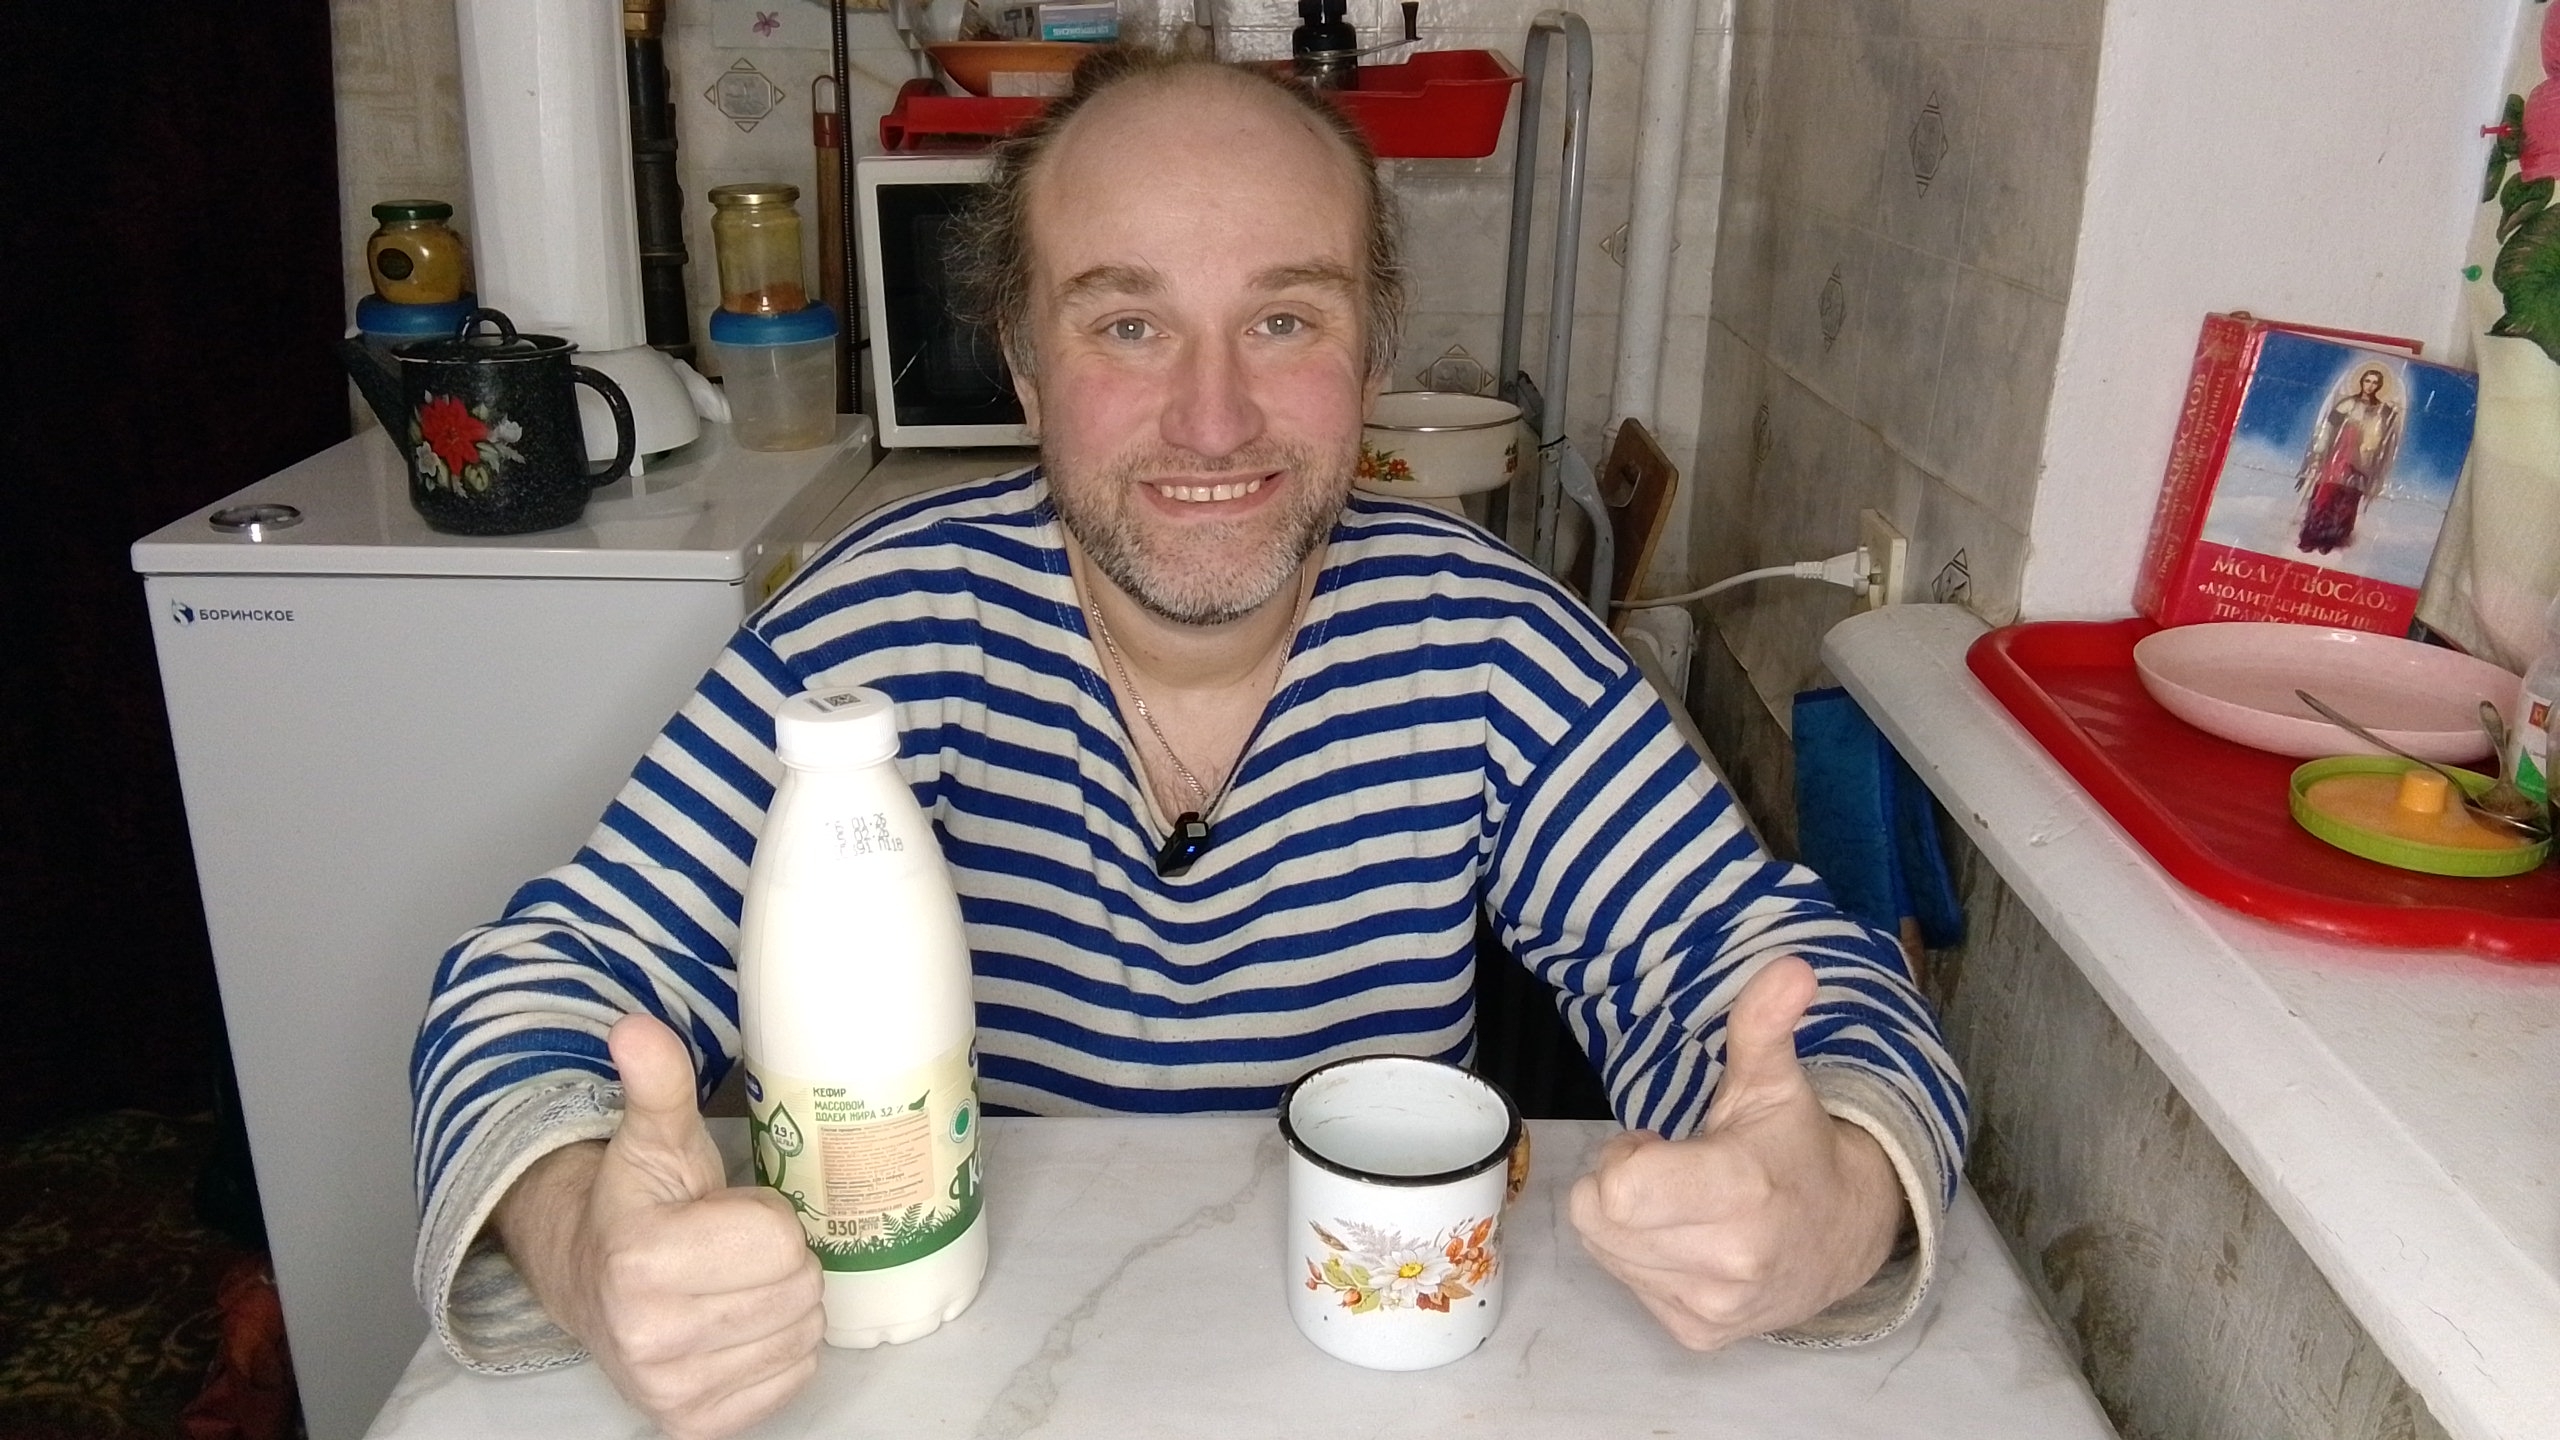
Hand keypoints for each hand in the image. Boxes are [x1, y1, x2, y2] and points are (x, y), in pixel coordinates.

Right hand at [495, 1015, 822, 1439]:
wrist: (590, 1285)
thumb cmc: (640, 1205)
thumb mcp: (654, 1136)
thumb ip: (657, 1081)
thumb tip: (635, 1026)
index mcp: (642, 1261)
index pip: (780, 1238)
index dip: (766, 1215)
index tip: (727, 1212)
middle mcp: (649, 1337)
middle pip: (798, 1287)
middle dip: (782, 1259)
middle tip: (738, 1248)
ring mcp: (671, 1391)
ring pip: (803, 1335)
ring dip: (785, 1304)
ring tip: (737, 1283)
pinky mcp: (693, 1425)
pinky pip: (793, 1379)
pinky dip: (780, 1350)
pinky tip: (739, 1326)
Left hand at [1567, 955, 1904, 1349]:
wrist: (1847, 1237)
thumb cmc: (1794, 1150)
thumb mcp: (1773, 1082)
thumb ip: (1764, 1024)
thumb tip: (1792, 967)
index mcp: (1741, 1193)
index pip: (1618, 1192)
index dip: (1623, 1158)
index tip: (1658, 1141)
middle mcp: (1728, 1262)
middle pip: (1597, 1219)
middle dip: (1617, 1185)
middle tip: (1667, 1170)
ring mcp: (1713, 1307)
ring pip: (1605, 1252)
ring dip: (1626, 1224)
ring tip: (1680, 1203)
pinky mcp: (1699, 1334)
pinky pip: (1626, 1286)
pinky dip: (1642, 1260)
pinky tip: (1688, 1241)